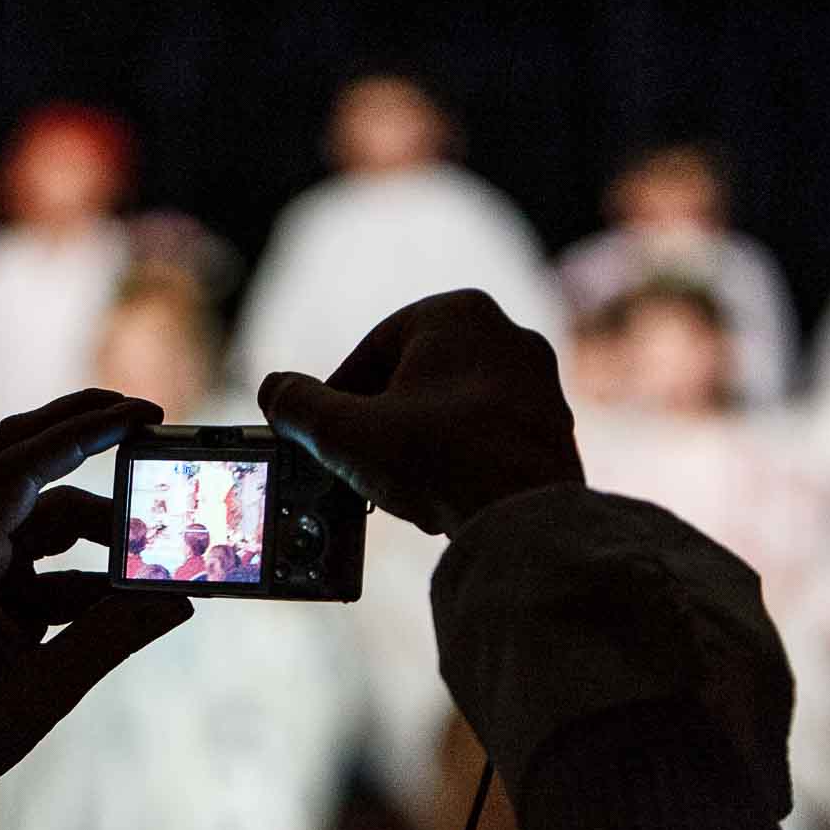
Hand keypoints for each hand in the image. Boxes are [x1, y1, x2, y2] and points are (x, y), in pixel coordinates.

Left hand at [0, 390, 192, 821]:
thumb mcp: (40, 691)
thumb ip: (112, 638)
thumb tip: (180, 601)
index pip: (22, 464)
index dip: (85, 431)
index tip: (143, 413)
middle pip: (23, 456)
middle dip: (85, 432)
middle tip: (150, 419)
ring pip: (42, 511)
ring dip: (98, 528)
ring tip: (156, 554)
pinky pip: (41, 555)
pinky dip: (84, 569)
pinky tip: (128, 596)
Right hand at [257, 290, 583, 536]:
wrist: (526, 517)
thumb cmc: (440, 461)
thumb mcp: (344, 433)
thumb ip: (299, 407)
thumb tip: (275, 391)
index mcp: (456, 312)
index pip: (372, 352)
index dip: (339, 399)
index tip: (325, 436)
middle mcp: (506, 333)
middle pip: (414, 379)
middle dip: (383, 422)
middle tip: (361, 464)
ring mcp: (538, 380)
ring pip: (452, 408)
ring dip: (420, 443)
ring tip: (402, 485)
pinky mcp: (555, 424)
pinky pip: (488, 434)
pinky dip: (460, 459)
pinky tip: (444, 494)